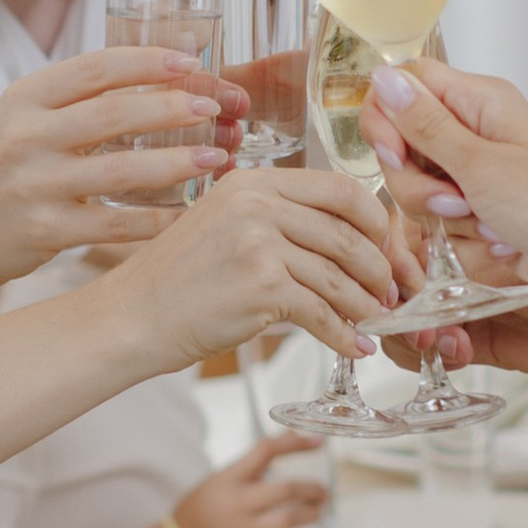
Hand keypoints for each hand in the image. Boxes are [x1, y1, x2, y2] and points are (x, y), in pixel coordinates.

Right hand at [0, 49, 244, 283]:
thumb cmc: (7, 166)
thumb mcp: (28, 117)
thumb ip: (81, 98)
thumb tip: (164, 70)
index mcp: (27, 97)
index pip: (95, 68)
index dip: (147, 61)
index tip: (191, 61)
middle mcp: (26, 137)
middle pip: (112, 115)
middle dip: (171, 108)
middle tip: (214, 108)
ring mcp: (33, 186)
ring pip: (119, 172)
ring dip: (175, 163)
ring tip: (215, 158)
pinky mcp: (43, 231)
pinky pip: (113, 225)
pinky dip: (156, 220)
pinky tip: (189, 212)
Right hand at [107, 165, 401, 371]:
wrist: (133, 316)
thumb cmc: (180, 280)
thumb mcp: (225, 225)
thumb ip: (278, 220)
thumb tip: (348, 239)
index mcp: (253, 181)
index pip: (340, 188)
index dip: (376, 220)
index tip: (388, 248)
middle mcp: (257, 203)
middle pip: (349, 233)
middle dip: (382, 268)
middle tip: (394, 293)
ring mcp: (259, 243)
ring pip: (340, 276)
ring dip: (365, 305)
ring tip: (376, 322)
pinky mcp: (260, 286)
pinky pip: (322, 312)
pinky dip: (344, 334)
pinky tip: (354, 347)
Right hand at [143, 435, 329, 527]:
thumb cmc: (200, 508)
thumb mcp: (220, 478)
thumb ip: (252, 463)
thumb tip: (290, 439)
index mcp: (229, 480)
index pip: (265, 451)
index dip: (295, 443)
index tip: (318, 442)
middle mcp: (240, 503)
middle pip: (284, 490)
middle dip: (310, 488)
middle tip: (322, 490)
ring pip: (288, 519)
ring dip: (312, 513)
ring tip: (319, 508)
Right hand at [359, 59, 527, 369]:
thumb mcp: (482, 164)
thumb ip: (425, 125)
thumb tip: (382, 78)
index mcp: (480, 102)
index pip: (406, 83)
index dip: (386, 116)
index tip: (393, 152)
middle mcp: (475, 132)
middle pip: (403, 142)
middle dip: (415, 181)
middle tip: (457, 199)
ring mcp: (477, 175)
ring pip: (416, 188)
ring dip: (440, 215)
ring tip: (485, 224)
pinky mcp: (481, 214)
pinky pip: (440, 223)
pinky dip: (460, 239)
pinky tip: (498, 244)